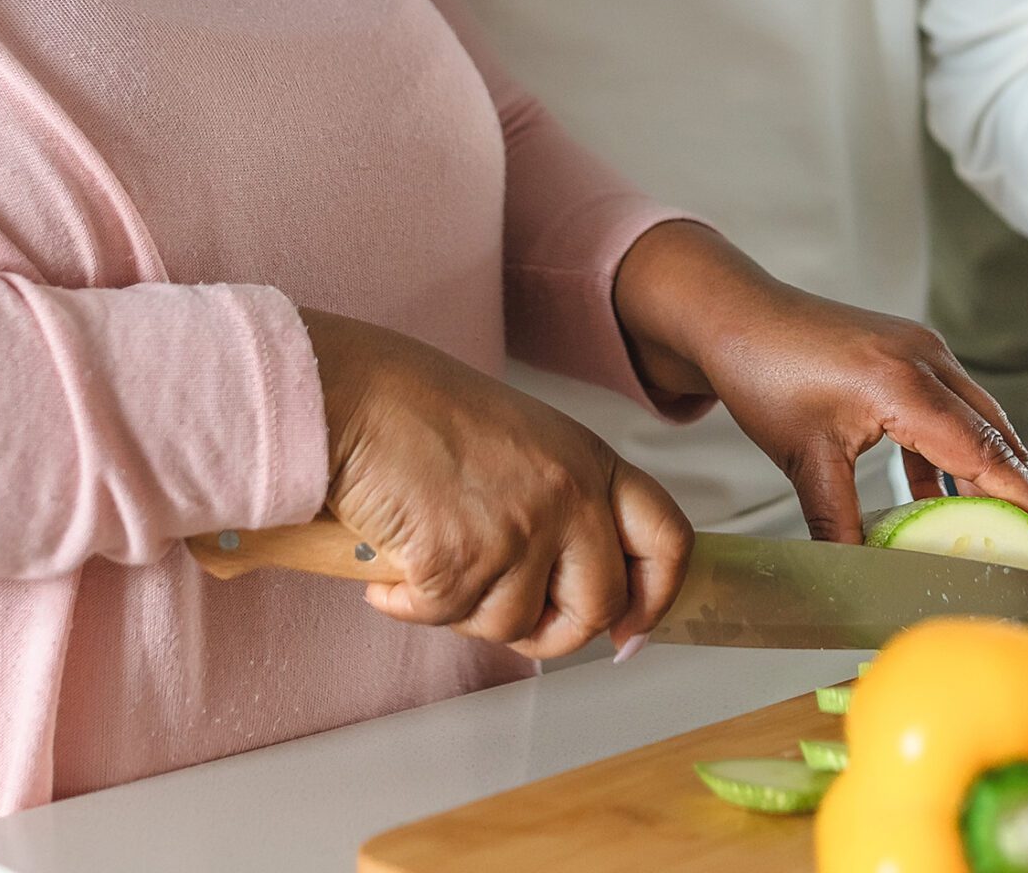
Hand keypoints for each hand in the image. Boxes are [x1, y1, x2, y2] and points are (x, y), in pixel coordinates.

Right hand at [298, 308, 691, 658]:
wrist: (359, 396)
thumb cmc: (424, 411)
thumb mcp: (525, 444)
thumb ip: (563, 502)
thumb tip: (574, 582)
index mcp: (590, 462)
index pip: (668, 539)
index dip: (656, 598)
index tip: (631, 630)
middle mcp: (569, 495)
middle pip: (599, 607)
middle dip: (553, 632)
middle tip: (509, 618)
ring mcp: (519, 530)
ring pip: (516, 626)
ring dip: (468, 611)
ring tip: (434, 560)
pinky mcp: (461, 561)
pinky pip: (446, 619)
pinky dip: (410, 604)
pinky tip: (393, 566)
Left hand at [612, 224, 1027, 551]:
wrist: (735, 313)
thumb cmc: (764, 372)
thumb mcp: (804, 460)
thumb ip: (841, 526)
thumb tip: (863, 584)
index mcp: (905, 385)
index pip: (984, 454)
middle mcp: (924, 359)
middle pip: (994, 434)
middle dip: (1022, 490)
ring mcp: (917, 349)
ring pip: (975, 418)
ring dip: (988, 470)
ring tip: (1000, 526)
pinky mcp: (904, 350)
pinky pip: (947, 406)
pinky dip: (952, 451)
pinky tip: (936, 496)